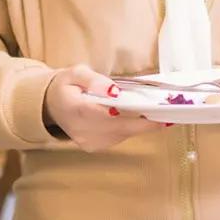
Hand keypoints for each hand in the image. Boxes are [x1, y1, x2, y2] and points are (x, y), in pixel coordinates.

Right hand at [43, 64, 169, 152]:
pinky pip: (118, 138)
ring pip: (122, 134)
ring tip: (157, 113)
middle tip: (170, 114)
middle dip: (147, 122)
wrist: (50, 106)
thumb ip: (93, 79)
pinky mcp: (94, 147)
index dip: (134, 115)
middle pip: (121, 128)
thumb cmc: (65, 87)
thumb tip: (114, 91)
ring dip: (139, 124)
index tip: (155, 113)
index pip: (107, 114)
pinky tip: (136, 118)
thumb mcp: (75, 73)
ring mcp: (89, 142)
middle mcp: (83, 130)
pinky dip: (129, 128)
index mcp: (76, 109)